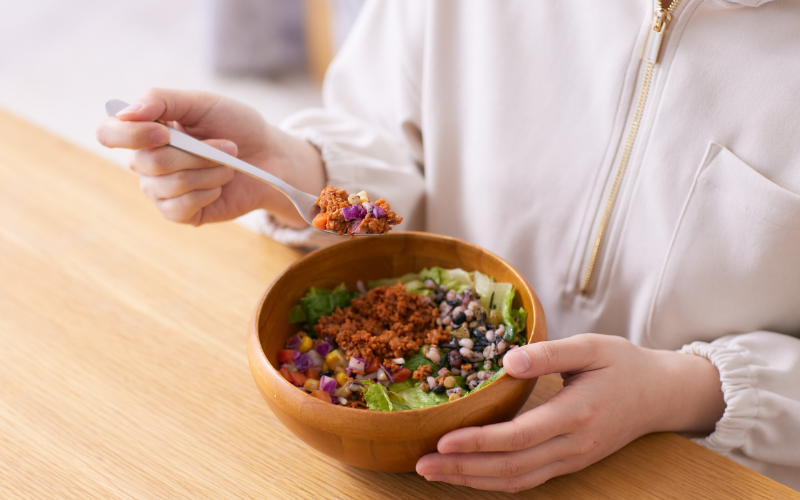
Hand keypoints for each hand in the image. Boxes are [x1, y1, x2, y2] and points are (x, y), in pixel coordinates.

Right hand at [96, 88, 323, 226]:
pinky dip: (207, 193)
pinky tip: (219, 187)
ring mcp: (159, 190)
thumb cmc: (235, 127)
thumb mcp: (202, 103)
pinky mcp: (178, 213)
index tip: (166, 132)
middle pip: (149, 162)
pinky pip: (179, 207)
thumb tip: (126, 111)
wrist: (270, 158)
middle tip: (227, 147)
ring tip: (228, 166)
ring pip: (169, 185)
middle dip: (197, 154)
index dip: (130, 134)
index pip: (109, 133)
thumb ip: (161, 100)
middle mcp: (145, 162)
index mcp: (144, 130)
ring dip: (209, 172)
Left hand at [415, 334, 725, 492]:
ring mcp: (572, 460)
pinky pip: (527, 479)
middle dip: (462, 469)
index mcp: (576, 413)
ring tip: (433, 473)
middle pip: (510, 467)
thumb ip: (549, 353)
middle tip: (421, 464)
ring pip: (516, 480)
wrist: (660, 396)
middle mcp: (573, 445)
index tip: (442, 440)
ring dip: (472, 480)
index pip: (519, 436)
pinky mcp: (569, 463)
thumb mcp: (591, 346)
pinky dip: (494, 481)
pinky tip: (468, 475)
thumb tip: (507, 360)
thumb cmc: (622, 364)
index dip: (478, 442)